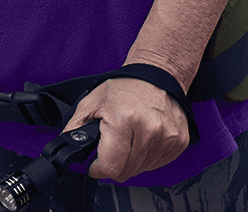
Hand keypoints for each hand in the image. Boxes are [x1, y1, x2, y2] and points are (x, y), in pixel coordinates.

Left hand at [66, 75, 191, 181]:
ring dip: (131, 161)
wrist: (156, 75)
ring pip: (142, 170)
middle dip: (113, 165)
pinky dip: (146, 158)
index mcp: (124, 120)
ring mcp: (167, 137)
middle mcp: (149, 130)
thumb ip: (75, 128)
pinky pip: (158, 164)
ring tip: (128, 140)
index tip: (94, 165)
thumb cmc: (124, 88)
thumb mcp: (91, 103)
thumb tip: (68, 150)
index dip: (98, 169)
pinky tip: (142, 140)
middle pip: (127, 172)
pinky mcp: (179, 142)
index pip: (111, 167)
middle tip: (110, 148)